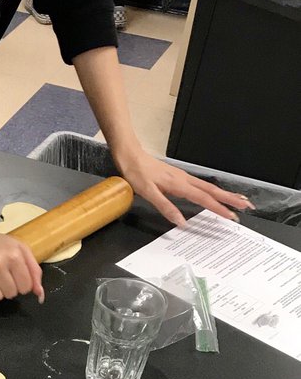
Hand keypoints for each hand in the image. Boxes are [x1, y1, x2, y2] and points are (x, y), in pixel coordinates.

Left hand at [113, 146, 253, 225]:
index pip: (204, 199)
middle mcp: (185, 180)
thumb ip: (165, 207)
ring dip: (224, 195)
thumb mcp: (148, 193)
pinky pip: (200, 186)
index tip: (231, 217)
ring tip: (238, 200)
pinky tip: (214, 195)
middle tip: (247, 206)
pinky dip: (212, 192)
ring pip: (209, 187)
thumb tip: (181, 222)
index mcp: (179, 185)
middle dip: (231, 199)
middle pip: (213, 191)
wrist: (130, 156)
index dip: (219, 208)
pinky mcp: (179, 177)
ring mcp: (183, 178)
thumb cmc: (137, 174)